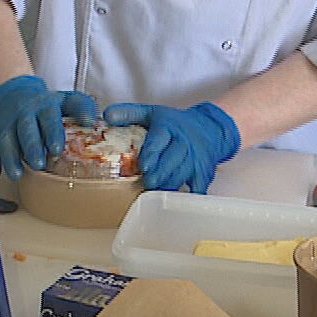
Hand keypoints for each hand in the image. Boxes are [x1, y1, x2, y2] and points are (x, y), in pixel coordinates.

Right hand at [0, 76, 98, 180]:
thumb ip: (81, 107)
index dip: (52, 133)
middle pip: (26, 130)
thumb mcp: (65, 99)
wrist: (12, 93)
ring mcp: (7, 123)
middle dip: (30, 147)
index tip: (56, 149)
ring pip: (6, 139)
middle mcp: (23, 113)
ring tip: (17, 175)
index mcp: (43, 105)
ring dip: (10, 158)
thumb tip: (91, 121)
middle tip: (37, 164)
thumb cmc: (44, 103)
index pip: (48, 118)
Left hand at [101, 102, 240, 193]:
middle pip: (173, 158)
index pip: (160, 139)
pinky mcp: (203, 172)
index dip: (152, 152)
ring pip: (183, 173)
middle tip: (148, 184)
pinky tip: (176, 204)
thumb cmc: (174, 124)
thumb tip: (107, 116)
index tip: (144, 165)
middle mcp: (184, 142)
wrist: (209, 128)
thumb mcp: (151, 113)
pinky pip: (198, 185)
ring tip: (155, 195)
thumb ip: (128, 114)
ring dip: (170, 185)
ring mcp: (195, 158)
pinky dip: (189, 196)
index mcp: (168, 127)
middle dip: (161, 173)